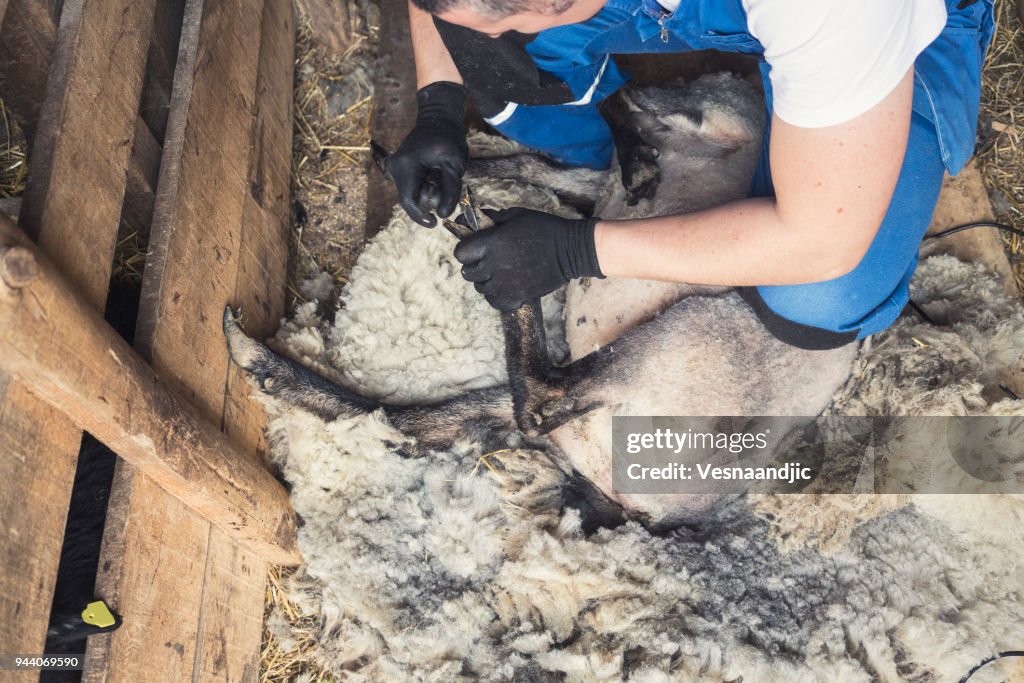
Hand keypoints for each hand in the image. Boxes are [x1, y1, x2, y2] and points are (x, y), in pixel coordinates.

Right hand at [385, 82, 467, 226]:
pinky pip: (410, 185)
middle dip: (427, 199)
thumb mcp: (454, 165)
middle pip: (410, 199)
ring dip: (426, 191)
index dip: (421, 217)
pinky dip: (422, 185)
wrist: (437, 118)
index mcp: (405, 167)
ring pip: (410, 193)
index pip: (409, 202)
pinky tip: (432, 173)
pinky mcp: (397, 167)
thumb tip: (442, 215)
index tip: (435, 223)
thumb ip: (450, 191)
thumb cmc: (448, 139)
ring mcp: (393, 167)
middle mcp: (394, 168)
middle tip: (443, 182)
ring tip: (439, 174)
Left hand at [454, 208, 603, 309]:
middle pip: (468, 273)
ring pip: (480, 288)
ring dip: (486, 281)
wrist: (571, 250)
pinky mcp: (518, 295)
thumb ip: (494, 219)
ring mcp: (506, 282)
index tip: (473, 249)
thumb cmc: (545, 229)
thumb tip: (476, 219)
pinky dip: (496, 296)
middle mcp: (496, 264)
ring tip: (498, 273)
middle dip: (474, 266)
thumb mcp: (517, 216)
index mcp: (493, 242)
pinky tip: (503, 287)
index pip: (461, 253)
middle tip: (486, 262)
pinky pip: (495, 302)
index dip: (465, 251)